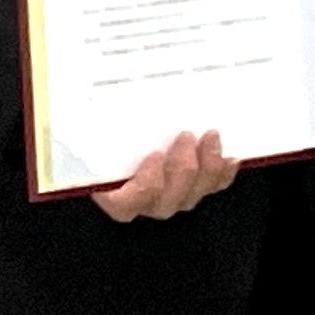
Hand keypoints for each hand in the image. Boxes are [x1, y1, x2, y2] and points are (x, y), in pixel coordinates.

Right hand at [93, 129, 236, 221]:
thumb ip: (93, 122)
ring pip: (189, 197)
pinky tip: (230, 157)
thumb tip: (83, 110)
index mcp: (111, 185)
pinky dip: (222, 174)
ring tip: (210, 138)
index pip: (123, 204)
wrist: (126, 115)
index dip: (142, 189)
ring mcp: (168, 194)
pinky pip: (209, 188)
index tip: (153, 156)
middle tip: (185, 137)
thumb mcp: (96, 121)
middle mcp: (141, 198)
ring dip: (205, 169)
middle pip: (163, 202)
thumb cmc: (105, 119)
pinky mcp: (191, 184)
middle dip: (181, 170)